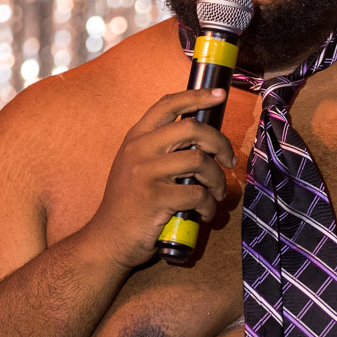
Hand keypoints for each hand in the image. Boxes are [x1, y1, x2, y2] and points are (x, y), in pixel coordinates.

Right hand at [85, 89, 236, 268]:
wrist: (108, 240)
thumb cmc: (130, 205)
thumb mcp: (137, 167)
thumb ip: (161, 150)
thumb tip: (202, 139)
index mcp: (136, 138)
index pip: (168, 104)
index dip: (197, 96)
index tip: (219, 96)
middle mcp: (139, 149)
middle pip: (192, 128)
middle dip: (220, 143)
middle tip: (229, 161)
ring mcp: (145, 172)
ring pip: (200, 162)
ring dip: (217, 181)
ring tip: (216, 195)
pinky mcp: (155, 197)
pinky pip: (197, 194)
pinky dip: (208, 206)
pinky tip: (203, 214)